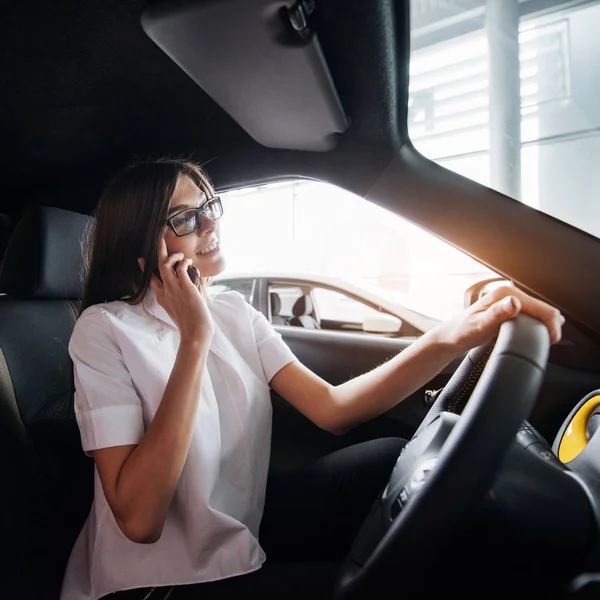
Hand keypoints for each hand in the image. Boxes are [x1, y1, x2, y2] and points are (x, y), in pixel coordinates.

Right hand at [139, 239, 213, 343]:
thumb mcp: (180, 311)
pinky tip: (188, 262)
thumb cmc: (191, 324)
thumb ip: (180, 299)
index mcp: (162, 298)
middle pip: (157, 267)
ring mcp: (174, 289)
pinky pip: (181, 269)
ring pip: (165, 265)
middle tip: (159, 238)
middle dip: (158, 251)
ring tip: (180, 255)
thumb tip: (191, 289)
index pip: (151, 279)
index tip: (141, 259)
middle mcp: (165, 292)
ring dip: (172, 256)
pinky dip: (184, 262)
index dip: (146, 268)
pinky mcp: (185, 288)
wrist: (195, 333)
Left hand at [434, 285, 564, 355]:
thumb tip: (514, 303)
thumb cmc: (463, 332)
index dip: (551, 324)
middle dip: (551, 324)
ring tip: (546, 340)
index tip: (552, 340)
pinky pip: (531, 315)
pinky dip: (539, 324)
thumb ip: (497, 314)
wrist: (452, 336)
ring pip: (539, 311)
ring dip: (546, 324)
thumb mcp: (480, 325)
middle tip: (550, 342)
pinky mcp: (510, 309)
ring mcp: (509, 301)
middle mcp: (508, 294)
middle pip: (542, 308)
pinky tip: (538, 334)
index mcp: (505, 294)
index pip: (540, 306)